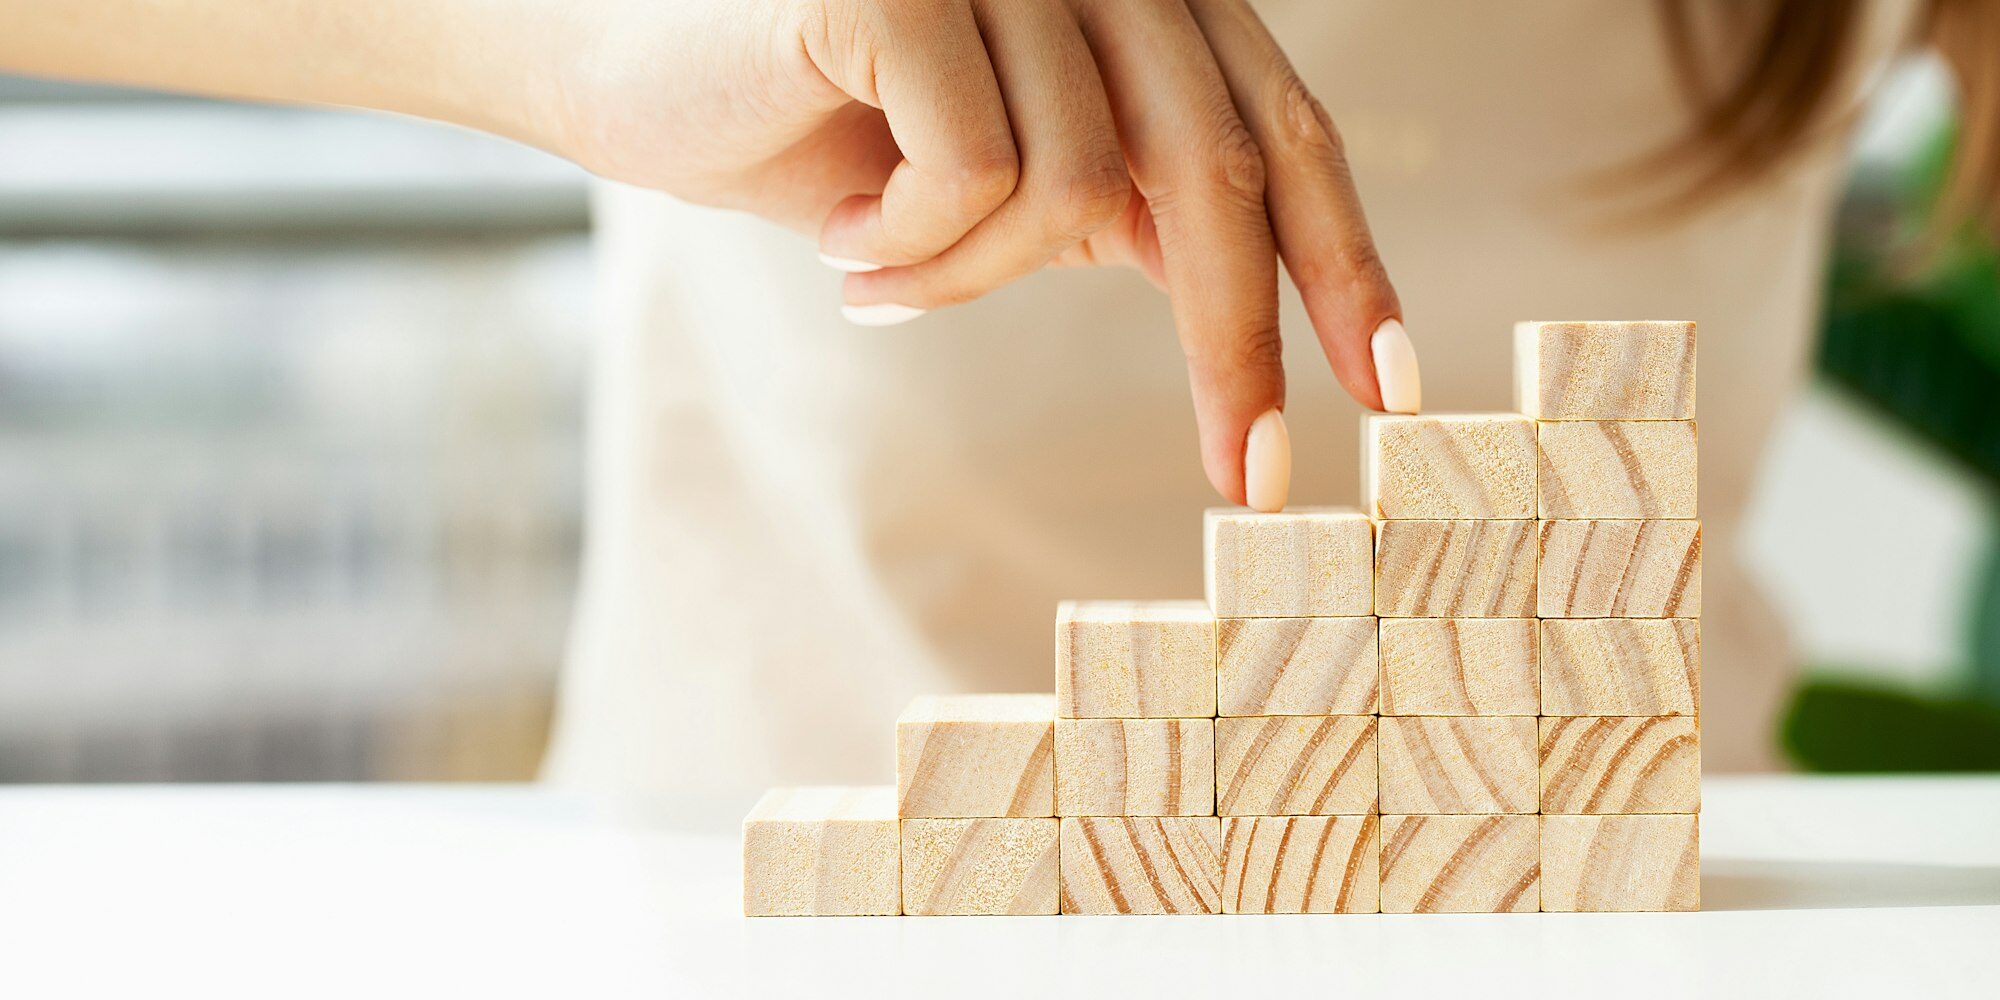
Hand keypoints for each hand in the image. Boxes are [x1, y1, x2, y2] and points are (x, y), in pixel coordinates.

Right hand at [549, 0, 1422, 509]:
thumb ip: (1113, 203)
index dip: (1343, 254)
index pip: (1274, 119)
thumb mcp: (992, 177)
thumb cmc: (807, 129)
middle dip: (1237, 341)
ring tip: (873, 270)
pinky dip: (914, 246)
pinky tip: (838, 235)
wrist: (615, 67)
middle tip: (1247, 483)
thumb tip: (1246, 295)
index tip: (1390, 387)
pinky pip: (979, 172)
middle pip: (1214, 160)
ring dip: (970, 277)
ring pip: (1076, 187)